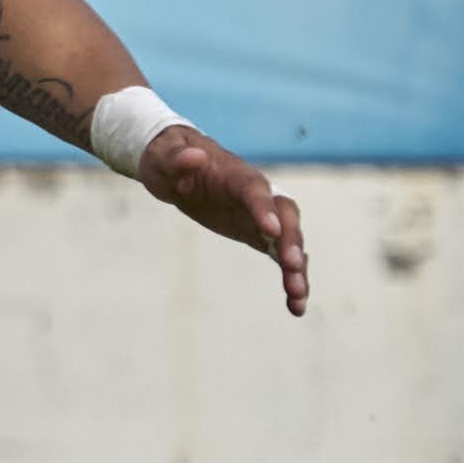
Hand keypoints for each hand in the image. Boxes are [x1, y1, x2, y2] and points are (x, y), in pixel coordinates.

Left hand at [134, 124, 312, 317]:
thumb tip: (194, 156)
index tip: (269, 229)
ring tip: (298, 296)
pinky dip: (291, 279)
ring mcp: (263, 217)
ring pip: (289, 242)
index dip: (264, 208)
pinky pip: (281, 257)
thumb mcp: (164, 156)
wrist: (178, 165)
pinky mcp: (260, 236)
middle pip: (285, 217)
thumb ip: (178, 158)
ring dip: (297, 268)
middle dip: (290, 240)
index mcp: (238, 176)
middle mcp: (259, 196)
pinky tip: (296, 306)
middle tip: (292, 266)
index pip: (256, 190)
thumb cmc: (171, 159)